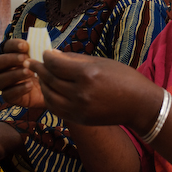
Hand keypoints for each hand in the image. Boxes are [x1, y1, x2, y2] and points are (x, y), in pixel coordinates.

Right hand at [0, 39, 44, 107]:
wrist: (53, 90)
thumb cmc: (47, 71)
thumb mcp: (46, 60)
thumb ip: (43, 53)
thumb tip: (46, 48)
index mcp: (12, 56)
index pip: (6, 47)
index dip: (13, 45)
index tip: (25, 46)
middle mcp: (4, 70)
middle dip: (8, 59)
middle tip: (25, 59)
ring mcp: (5, 84)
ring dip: (14, 74)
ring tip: (30, 72)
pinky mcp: (10, 97)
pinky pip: (7, 95)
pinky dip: (18, 89)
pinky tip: (30, 85)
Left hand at [28, 50, 163, 131]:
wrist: (139, 104)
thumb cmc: (124, 78)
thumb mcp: (101, 62)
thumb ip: (76, 59)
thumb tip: (54, 55)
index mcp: (87, 74)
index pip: (56, 64)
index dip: (47, 57)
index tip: (44, 53)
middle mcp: (81, 93)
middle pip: (50, 79)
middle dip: (39, 69)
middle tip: (32, 62)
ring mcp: (79, 108)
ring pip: (50, 95)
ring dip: (42, 85)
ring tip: (40, 77)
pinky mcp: (79, 119)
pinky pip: (56, 108)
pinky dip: (49, 99)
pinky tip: (49, 91)